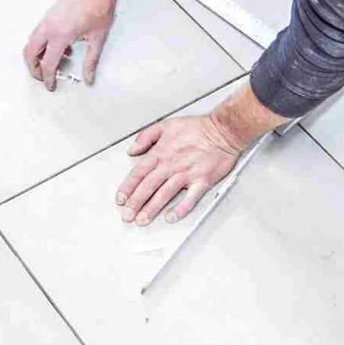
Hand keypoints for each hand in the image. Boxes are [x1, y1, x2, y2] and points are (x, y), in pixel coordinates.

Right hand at [23, 0, 118, 90]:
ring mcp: (47, 18)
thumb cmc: (99, 5)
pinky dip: (42, 44)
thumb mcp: (98, 38)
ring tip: (53, 63)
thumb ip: (91, 61)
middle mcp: (49, 27)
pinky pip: (39, 32)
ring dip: (37, 55)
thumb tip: (88, 77)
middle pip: (29, 52)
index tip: (51, 86)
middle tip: (43, 77)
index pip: (48, 64)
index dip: (48, 78)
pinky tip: (61, 48)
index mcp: (60, 35)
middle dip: (33, 68)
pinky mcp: (50, 13)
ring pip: (31, 41)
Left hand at [116, 114, 243, 224]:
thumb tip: (132, 150)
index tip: (120, 199)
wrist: (223, 131)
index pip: (139, 173)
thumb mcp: (165, 125)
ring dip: (152, 208)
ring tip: (142, 220)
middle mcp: (171, 165)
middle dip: (135, 202)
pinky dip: (180, 209)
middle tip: (127, 215)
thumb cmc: (197, 128)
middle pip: (148, 186)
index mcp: (161, 152)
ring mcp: (186, 174)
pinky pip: (190, 198)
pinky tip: (171, 217)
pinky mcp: (202, 181)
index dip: (128, 187)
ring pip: (164, 194)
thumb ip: (146, 137)